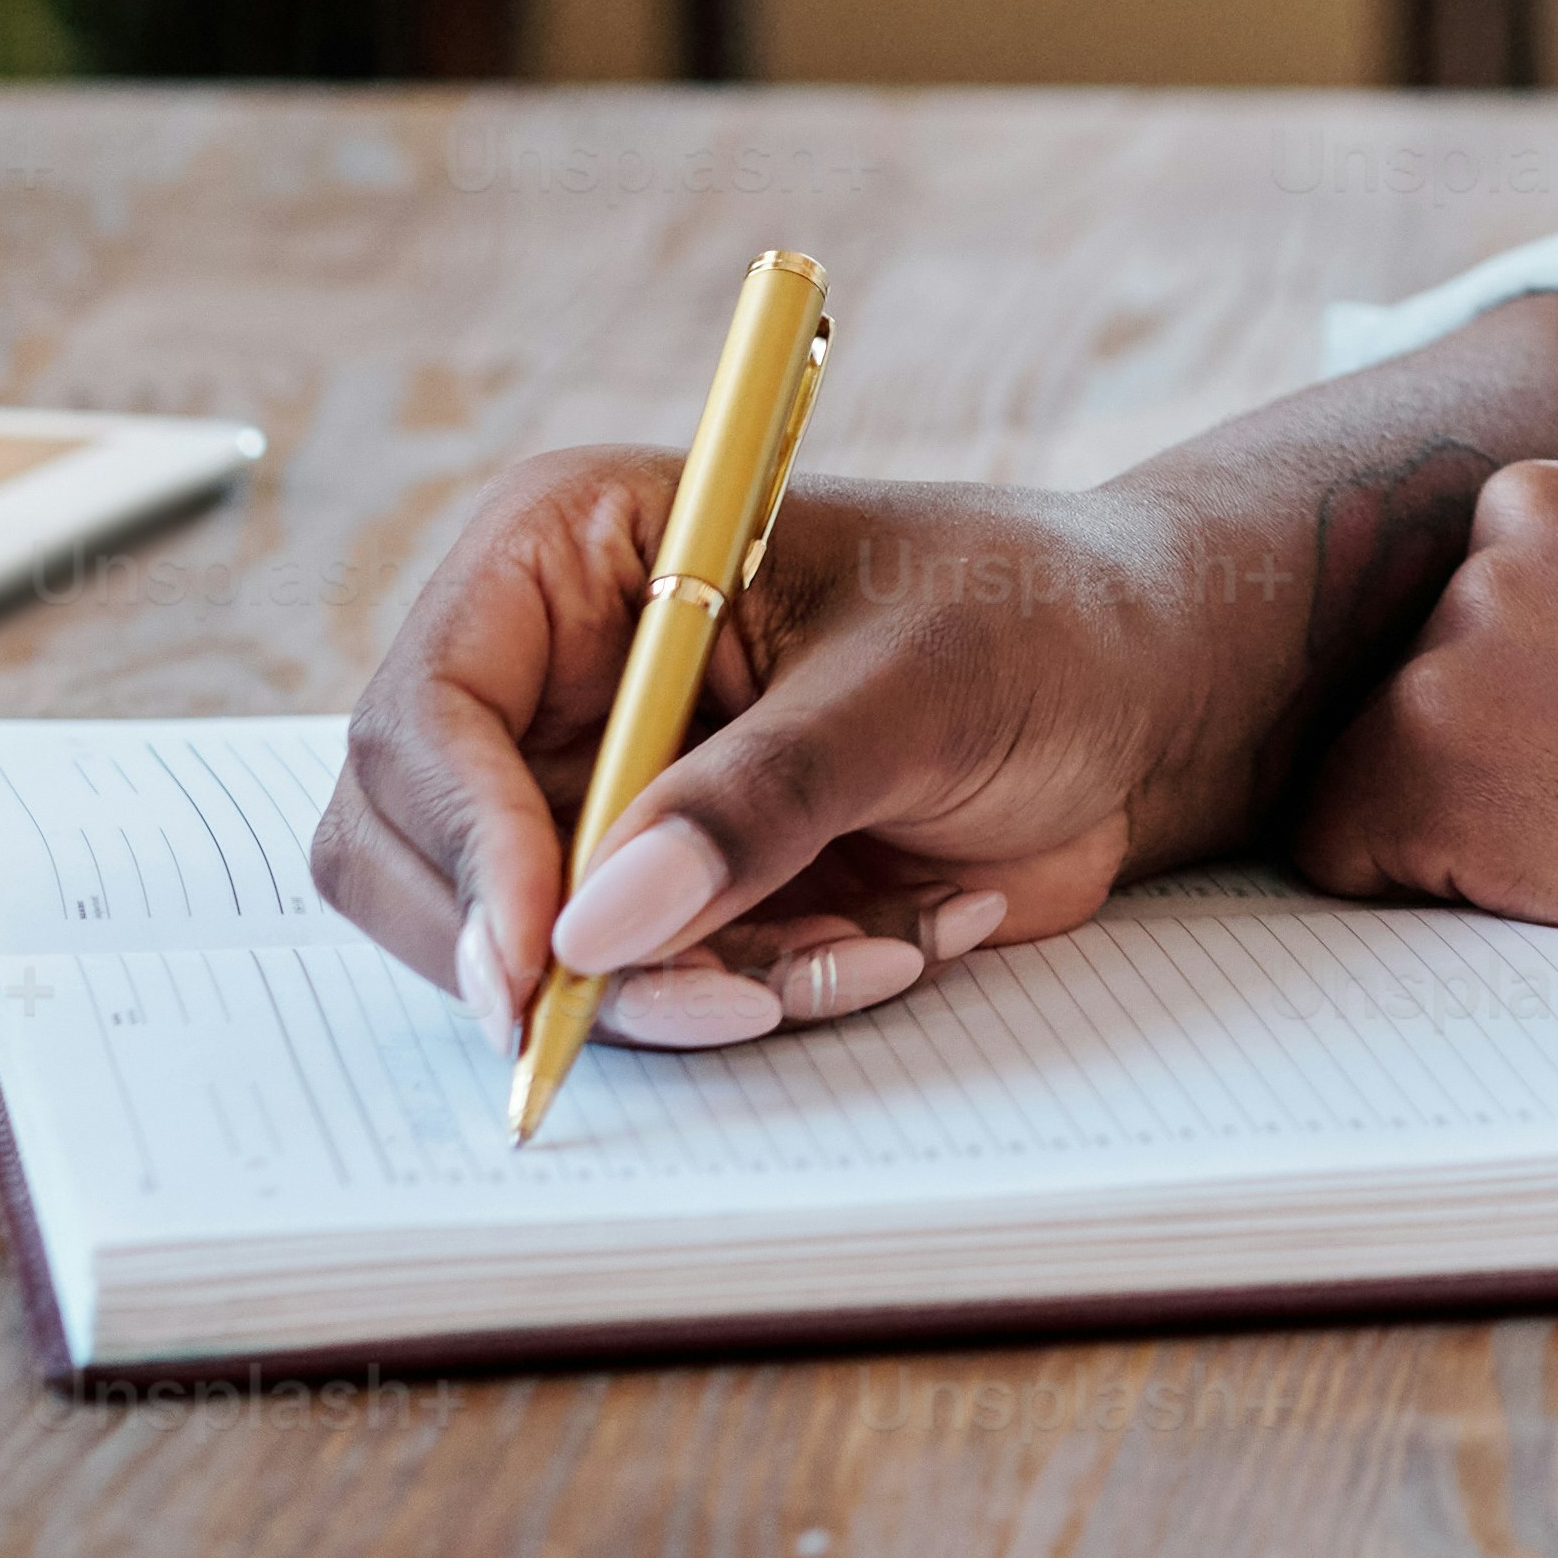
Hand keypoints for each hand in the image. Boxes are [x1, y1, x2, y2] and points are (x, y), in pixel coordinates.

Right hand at [311, 460, 1202, 1050]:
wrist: (1139, 691)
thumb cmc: (1030, 625)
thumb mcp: (910, 690)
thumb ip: (756, 799)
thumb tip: (596, 927)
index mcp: (572, 556)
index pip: (426, 716)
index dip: (466, 847)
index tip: (545, 961)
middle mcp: (553, 674)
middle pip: (418, 857)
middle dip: (556, 957)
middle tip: (711, 1001)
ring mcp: (598, 787)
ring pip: (526, 952)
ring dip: (686, 987)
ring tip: (858, 946)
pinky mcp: (665, 884)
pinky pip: (639, 990)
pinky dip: (754, 996)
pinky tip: (887, 940)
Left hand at [1288, 418, 1557, 1064]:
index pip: (1528, 563)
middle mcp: (1545, 505)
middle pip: (1448, 639)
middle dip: (1506, 729)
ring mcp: (1482, 618)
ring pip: (1391, 733)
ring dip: (1462, 808)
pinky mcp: (1431, 740)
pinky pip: (1335, 832)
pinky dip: (1399, 887)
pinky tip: (1537, 905)